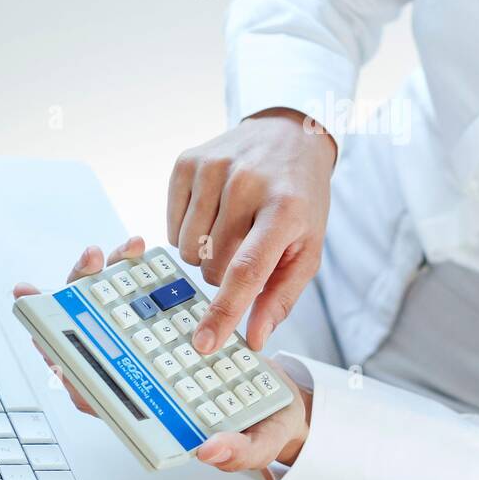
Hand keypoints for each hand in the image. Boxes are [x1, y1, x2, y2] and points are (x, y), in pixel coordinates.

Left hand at [12, 235, 313, 469]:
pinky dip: (136, 273)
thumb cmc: (262, 427)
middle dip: (78, 304)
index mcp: (152, 413)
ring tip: (115, 250)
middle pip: (93, 344)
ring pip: (112, 315)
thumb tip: (208, 450)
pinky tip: (139, 251)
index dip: (67, 368)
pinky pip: (142, 299)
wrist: (284, 401)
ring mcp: (154, 352)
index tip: (48, 340)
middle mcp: (145, 380)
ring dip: (105, 280)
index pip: (96, 394)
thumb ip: (236, 453)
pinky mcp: (172, 329)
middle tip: (84, 268)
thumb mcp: (257, 445)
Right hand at [168, 107, 335, 354]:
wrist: (290, 137)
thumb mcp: (308, 248)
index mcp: (284, 210)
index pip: (246, 270)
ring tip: (230, 230)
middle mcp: (247, 184)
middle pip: (211, 265)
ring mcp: (214, 168)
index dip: (224, 311)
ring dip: (204, 254)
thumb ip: (282, 297)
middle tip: (246, 250)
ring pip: (187, 249)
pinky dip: (187, 232)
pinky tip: (211, 215)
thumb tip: (255, 338)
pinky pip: (171, 226)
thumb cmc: (301, 199)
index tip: (205, 343)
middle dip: (224, 274)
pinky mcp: (188, 161)